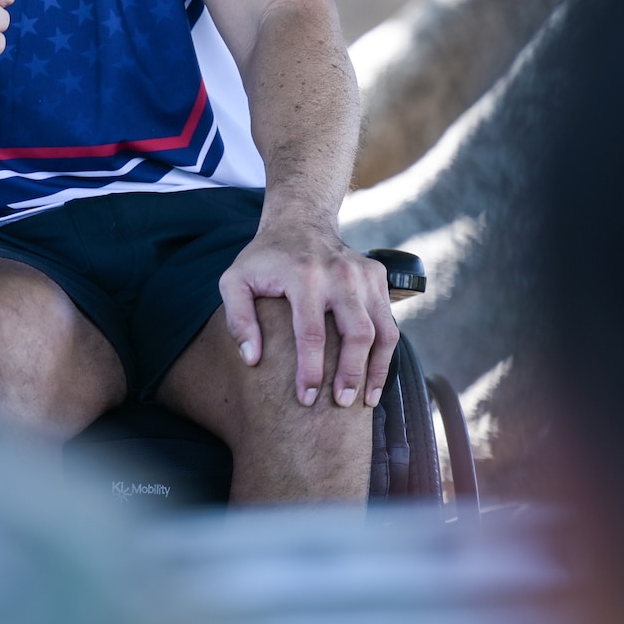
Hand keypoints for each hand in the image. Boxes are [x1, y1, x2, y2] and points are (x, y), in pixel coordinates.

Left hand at [218, 215, 400, 407]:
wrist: (300, 220)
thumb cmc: (264, 259)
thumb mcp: (235, 280)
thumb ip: (237, 319)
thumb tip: (251, 358)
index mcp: (304, 275)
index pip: (311, 334)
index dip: (310, 371)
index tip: (306, 399)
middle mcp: (340, 273)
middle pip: (357, 334)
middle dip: (351, 374)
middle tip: (341, 403)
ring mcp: (363, 274)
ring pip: (383, 330)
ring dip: (377, 369)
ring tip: (366, 400)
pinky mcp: (378, 276)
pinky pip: (388, 321)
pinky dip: (386, 353)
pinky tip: (375, 376)